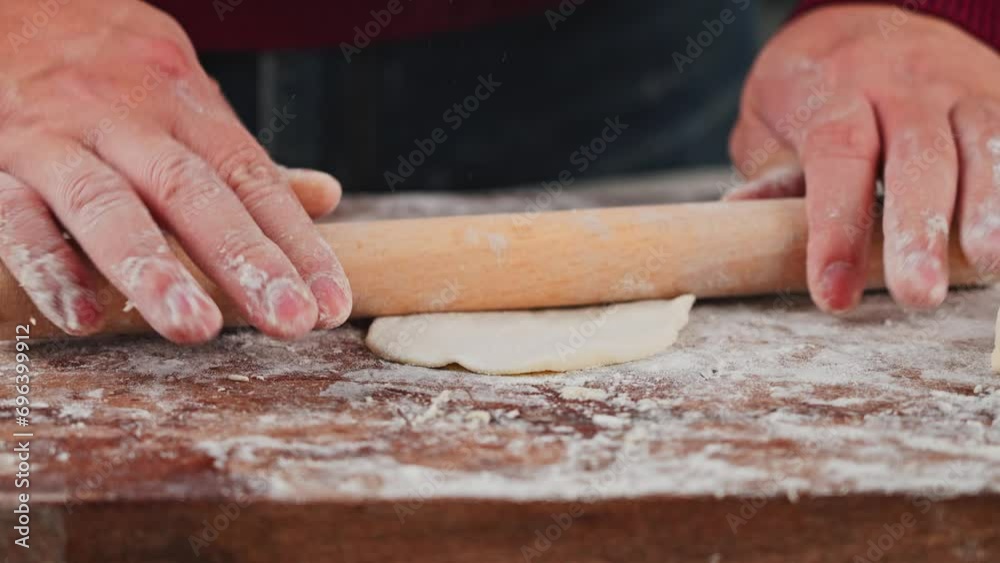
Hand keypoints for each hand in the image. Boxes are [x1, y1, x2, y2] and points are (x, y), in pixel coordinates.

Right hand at [0, 0, 350, 341]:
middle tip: (289, 321)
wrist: (1, 5)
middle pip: (193, 192)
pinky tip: (84, 317)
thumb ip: (242, 158)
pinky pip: (18, 217)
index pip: (253, 180)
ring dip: (154, 270)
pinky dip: (49, 268)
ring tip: (197, 329)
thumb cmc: (105, 68)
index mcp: (185, 106)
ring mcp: (58, 140)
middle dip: (246, 260)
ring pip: (106, 206)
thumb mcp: (182, 94)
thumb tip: (324, 197)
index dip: (298, 244)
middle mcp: (127, 120)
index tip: (330, 304)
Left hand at [727, 5, 999, 312]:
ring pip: (980, 143)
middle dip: (918, 229)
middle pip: (917, 157)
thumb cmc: (810, 86)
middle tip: (918, 294)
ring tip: (986, 264)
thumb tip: (740, 217)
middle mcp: (901, 85)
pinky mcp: (995, 93)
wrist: (866, 14)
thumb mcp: (771, 118)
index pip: (836, 160)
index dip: (836, 230)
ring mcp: (957, 87)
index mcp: (834, 92)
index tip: (833, 292)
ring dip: (986, 207)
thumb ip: (772, 170)